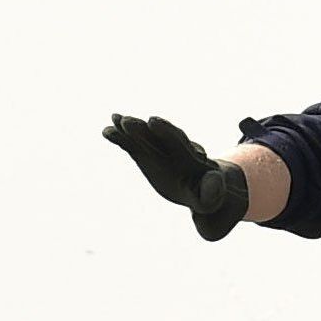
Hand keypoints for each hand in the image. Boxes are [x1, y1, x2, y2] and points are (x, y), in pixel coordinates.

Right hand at [103, 114, 249, 240]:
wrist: (206, 190)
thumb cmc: (209, 200)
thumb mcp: (212, 200)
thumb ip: (212, 192)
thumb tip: (213, 177)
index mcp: (191, 160)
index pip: (179, 143)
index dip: (166, 132)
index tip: (152, 122)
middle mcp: (175, 151)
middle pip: (159, 137)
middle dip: (144, 130)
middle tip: (127, 121)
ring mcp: (160, 153)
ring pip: (144, 138)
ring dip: (129, 130)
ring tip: (113, 120)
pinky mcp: (148, 157)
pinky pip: (134, 147)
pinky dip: (122, 139)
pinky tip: (106, 131)